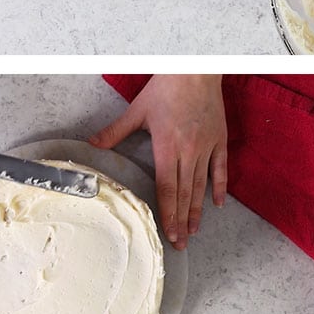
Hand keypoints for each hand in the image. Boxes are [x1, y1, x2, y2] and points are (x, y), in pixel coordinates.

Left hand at [89, 75, 226, 250]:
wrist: (195, 71)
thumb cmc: (165, 88)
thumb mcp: (137, 110)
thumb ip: (115, 132)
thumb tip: (93, 144)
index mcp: (166, 146)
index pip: (167, 188)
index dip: (168, 213)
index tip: (169, 233)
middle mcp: (188, 151)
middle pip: (185, 193)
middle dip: (182, 221)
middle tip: (181, 243)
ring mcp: (206, 147)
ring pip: (201, 185)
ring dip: (197, 210)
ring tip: (195, 230)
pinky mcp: (219, 140)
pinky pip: (220, 169)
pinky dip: (219, 188)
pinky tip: (217, 204)